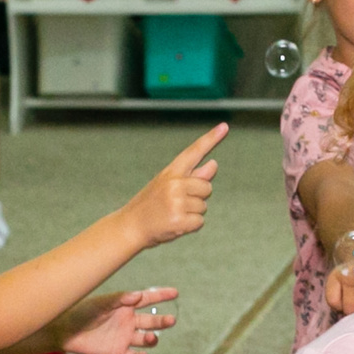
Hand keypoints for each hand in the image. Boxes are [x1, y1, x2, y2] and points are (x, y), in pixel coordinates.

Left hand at [63, 285, 177, 353]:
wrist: (65, 330)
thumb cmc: (82, 311)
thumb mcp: (101, 303)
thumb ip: (119, 299)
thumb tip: (139, 295)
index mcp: (126, 306)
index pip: (147, 300)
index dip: (161, 296)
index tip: (175, 293)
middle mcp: (128, 321)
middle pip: (151, 321)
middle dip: (162, 321)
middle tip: (170, 321)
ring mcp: (124, 337)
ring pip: (146, 339)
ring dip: (152, 339)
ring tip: (150, 338)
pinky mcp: (117, 352)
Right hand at [118, 124, 223, 247]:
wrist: (129, 227)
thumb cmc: (150, 205)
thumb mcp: (166, 185)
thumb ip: (192, 176)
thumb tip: (213, 164)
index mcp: (170, 172)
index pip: (194, 152)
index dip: (211, 139)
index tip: (224, 127)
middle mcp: (174, 184)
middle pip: (207, 187)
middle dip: (198, 197)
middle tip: (176, 204)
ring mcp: (176, 202)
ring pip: (203, 206)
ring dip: (192, 213)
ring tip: (172, 214)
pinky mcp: (179, 220)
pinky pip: (199, 222)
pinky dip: (191, 226)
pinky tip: (175, 225)